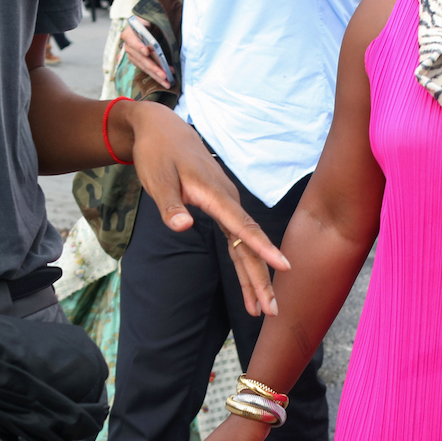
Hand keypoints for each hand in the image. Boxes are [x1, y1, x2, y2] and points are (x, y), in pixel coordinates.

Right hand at [120, 24, 169, 88]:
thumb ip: (154, 27)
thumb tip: (159, 41)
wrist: (148, 25)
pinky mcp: (137, 61)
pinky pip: (146, 70)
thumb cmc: (152, 22)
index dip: (139, 46)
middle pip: (140, 57)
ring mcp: (132, 54)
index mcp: (130, 32)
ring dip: (156, 75)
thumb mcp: (152, 21)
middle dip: (153, 67)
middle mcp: (128, 44)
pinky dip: (155, 75)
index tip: (147, 51)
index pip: (132, 39)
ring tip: (166, 82)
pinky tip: (164, 80)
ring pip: (143, 66)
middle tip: (164, 75)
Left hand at [122, 102, 289, 314]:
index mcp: (215, 195)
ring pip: (245, 246)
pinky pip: (238, 239)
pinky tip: (249, 282)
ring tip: (261, 308)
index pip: (243, 226)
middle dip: (261, 278)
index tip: (284, 266)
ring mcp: (227, 205)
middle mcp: (228, 201)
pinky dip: (244, 262)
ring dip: (254, 276)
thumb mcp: (157, 178)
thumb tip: (182, 226)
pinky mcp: (222, 208)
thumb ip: (170, 205)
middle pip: (249, 244)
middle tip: (272, 311)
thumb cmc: (158, 154)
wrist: (162, 130)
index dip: (263, 248)